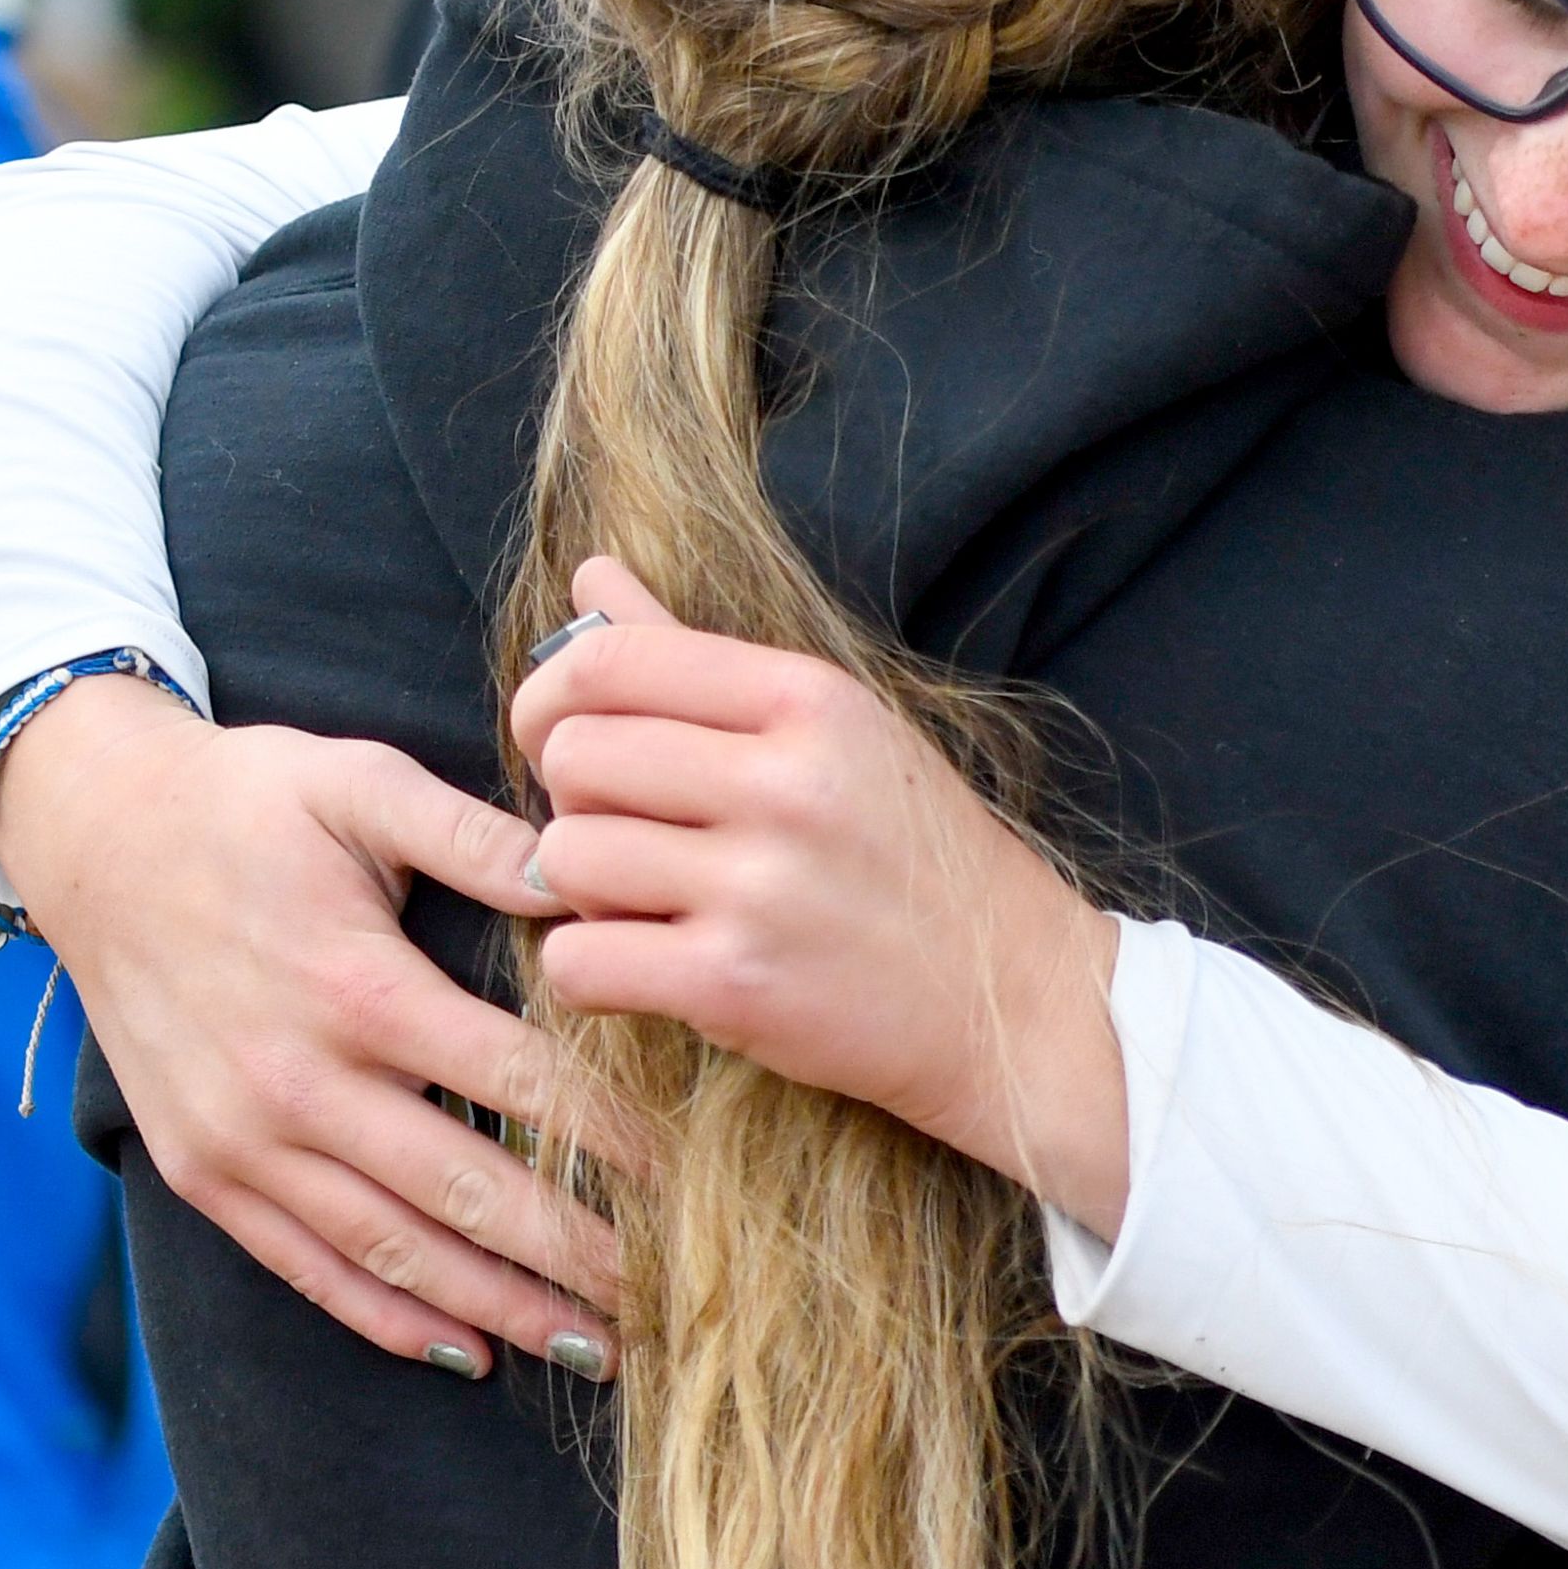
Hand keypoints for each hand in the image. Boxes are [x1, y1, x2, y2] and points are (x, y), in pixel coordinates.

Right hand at [0, 675, 623, 1377]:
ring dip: (501, 1307)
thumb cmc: (247, 802)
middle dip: (577, 1255)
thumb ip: (474, 835)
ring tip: (599, 1348)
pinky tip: (470, 1352)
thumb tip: (580, 874)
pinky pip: (306, 1267)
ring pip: (394, 1252)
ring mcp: (243, 1141)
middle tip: (677, 1297)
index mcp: (356, 989)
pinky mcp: (202, 1173)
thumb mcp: (360, 784)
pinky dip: (387, 1319)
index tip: (696, 1181)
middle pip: (467, 1194)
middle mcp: (298, 1084)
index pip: (519, 1084)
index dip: (614, 1141)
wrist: (91, 837)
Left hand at [511, 561, 1131, 1228]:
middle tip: (631, 835)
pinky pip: (578, 959)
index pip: (611, 663)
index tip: (561, 737)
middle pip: (575, 757)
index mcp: (810, 701)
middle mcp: (786, 784)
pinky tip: (645, 967)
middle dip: (578, 802)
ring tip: (648, 903)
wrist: (1015, 996)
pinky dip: (589, 970)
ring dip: (584, 891)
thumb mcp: (839, 730)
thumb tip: (590, 572)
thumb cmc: (917, 856)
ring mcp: (761, 887)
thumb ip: (702, 657)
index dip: (552, 698)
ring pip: (566, 857)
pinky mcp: (736, 985)